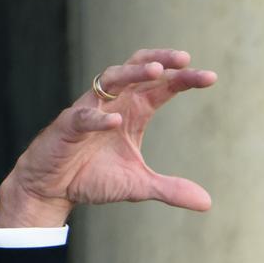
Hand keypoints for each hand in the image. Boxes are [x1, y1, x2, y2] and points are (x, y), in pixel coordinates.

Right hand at [0, 49, 216, 226]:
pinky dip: (99, 118)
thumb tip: (207, 203)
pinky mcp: (68, 127)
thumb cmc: (93, 177)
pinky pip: (84, 117)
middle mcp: (114, 103)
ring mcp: (90, 111)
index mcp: (134, 111)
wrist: (53, 189)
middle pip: (139, 69)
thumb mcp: (139, 186)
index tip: (210, 77)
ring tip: (156, 71)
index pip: (162, 87)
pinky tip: (116, 121)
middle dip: (162, 61)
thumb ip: (172, 190)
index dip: (185, 79)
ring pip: (111, 79)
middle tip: (185, 59)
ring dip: (133, 74)